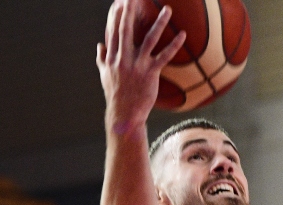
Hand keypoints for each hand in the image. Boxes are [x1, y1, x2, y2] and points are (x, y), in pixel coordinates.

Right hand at [97, 0, 186, 135]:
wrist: (124, 115)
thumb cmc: (115, 95)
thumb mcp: (105, 76)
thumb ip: (102, 59)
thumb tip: (100, 45)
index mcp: (112, 58)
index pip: (113, 32)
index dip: (116, 16)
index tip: (119, 3)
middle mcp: (123, 59)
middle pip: (127, 30)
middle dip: (131, 11)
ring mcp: (137, 65)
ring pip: (148, 39)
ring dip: (159, 23)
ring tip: (168, 9)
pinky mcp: (150, 73)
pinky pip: (164, 56)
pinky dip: (174, 45)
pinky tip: (183, 34)